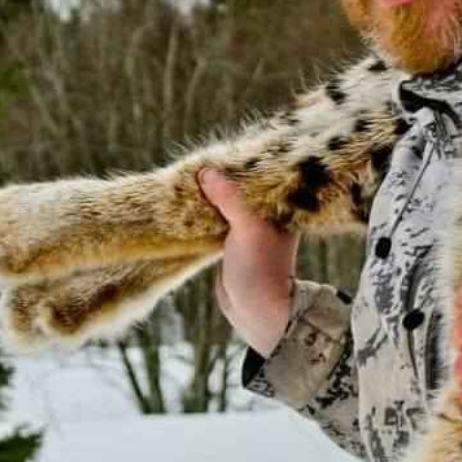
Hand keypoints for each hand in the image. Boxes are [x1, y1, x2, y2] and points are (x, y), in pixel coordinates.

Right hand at [197, 169, 298, 355]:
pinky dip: (200, 214)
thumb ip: (231, 198)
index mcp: (279, 208)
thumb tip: (207, 172)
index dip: (238, 164)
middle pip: (238, 189)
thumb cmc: (262, 269)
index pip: (257, 176)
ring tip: (183, 180)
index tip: (214, 150)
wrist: (257, 311)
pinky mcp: (230, 245)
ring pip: (223, 205)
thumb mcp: (248, 227)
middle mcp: (265, 216)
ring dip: (206, 197)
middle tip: (192, 163)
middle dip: (219, 179)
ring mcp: (247, 231)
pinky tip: (183, 205)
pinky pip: (212, 222)